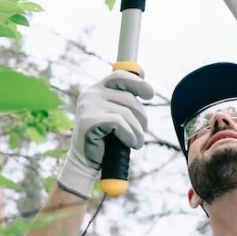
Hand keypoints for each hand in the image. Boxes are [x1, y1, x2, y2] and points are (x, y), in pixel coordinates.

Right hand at [57, 71, 153, 198]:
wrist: (86, 162)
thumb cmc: (104, 139)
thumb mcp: (115, 114)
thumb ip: (123, 98)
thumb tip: (142, 73)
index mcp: (96, 89)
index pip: (119, 76)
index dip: (137, 82)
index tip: (150, 94)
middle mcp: (90, 93)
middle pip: (129, 97)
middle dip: (142, 116)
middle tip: (144, 130)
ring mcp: (88, 106)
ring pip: (127, 113)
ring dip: (138, 131)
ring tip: (137, 143)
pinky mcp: (89, 120)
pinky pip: (120, 123)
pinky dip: (130, 135)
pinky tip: (131, 144)